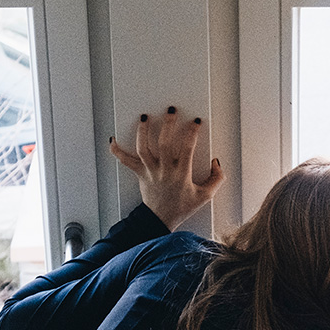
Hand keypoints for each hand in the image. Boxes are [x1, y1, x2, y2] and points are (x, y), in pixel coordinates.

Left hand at [110, 108, 223, 229]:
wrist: (162, 220)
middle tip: (171, 110)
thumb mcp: (205, 196)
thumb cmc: (182, 206)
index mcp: (182, 174)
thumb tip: (216, 162)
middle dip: (168, 124)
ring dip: (143, 132)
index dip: (192, 133)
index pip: (188, 148)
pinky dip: (117, 151)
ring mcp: (150, 172)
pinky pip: (126, 161)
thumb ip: (216, 179)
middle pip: (164, 143)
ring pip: (143, 149)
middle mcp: (165, 171)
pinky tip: (113, 140)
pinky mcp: (140, 174)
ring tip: (145, 117)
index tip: (196, 122)